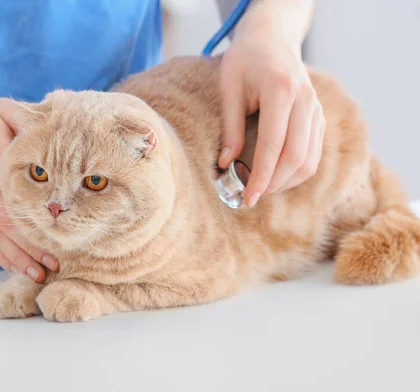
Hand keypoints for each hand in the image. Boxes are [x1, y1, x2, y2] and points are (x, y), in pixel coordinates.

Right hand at [0, 97, 58, 281]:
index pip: (15, 194)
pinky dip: (0, 255)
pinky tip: (16, 270)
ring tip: (39, 276)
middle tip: (55, 264)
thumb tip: (59, 127)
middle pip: (7, 222)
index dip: (34, 217)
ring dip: (17, 258)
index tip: (57, 233)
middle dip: (31, 246)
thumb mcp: (4, 110)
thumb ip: (28, 118)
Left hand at [217, 30, 324, 206]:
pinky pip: (314, 153)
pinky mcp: (319, 117)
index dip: (261, 176)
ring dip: (286, 182)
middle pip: (297, 157)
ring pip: (310, 160)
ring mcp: (316, 109)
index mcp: (281, 91)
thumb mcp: (228, 88)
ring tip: (261, 189)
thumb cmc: (245, 60)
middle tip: (252, 197)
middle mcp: (305, 101)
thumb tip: (227, 165)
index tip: (248, 197)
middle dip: (273, 184)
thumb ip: (230, 128)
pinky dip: (296, 171)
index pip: (274, 145)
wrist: (272, 39)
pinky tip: (275, 177)